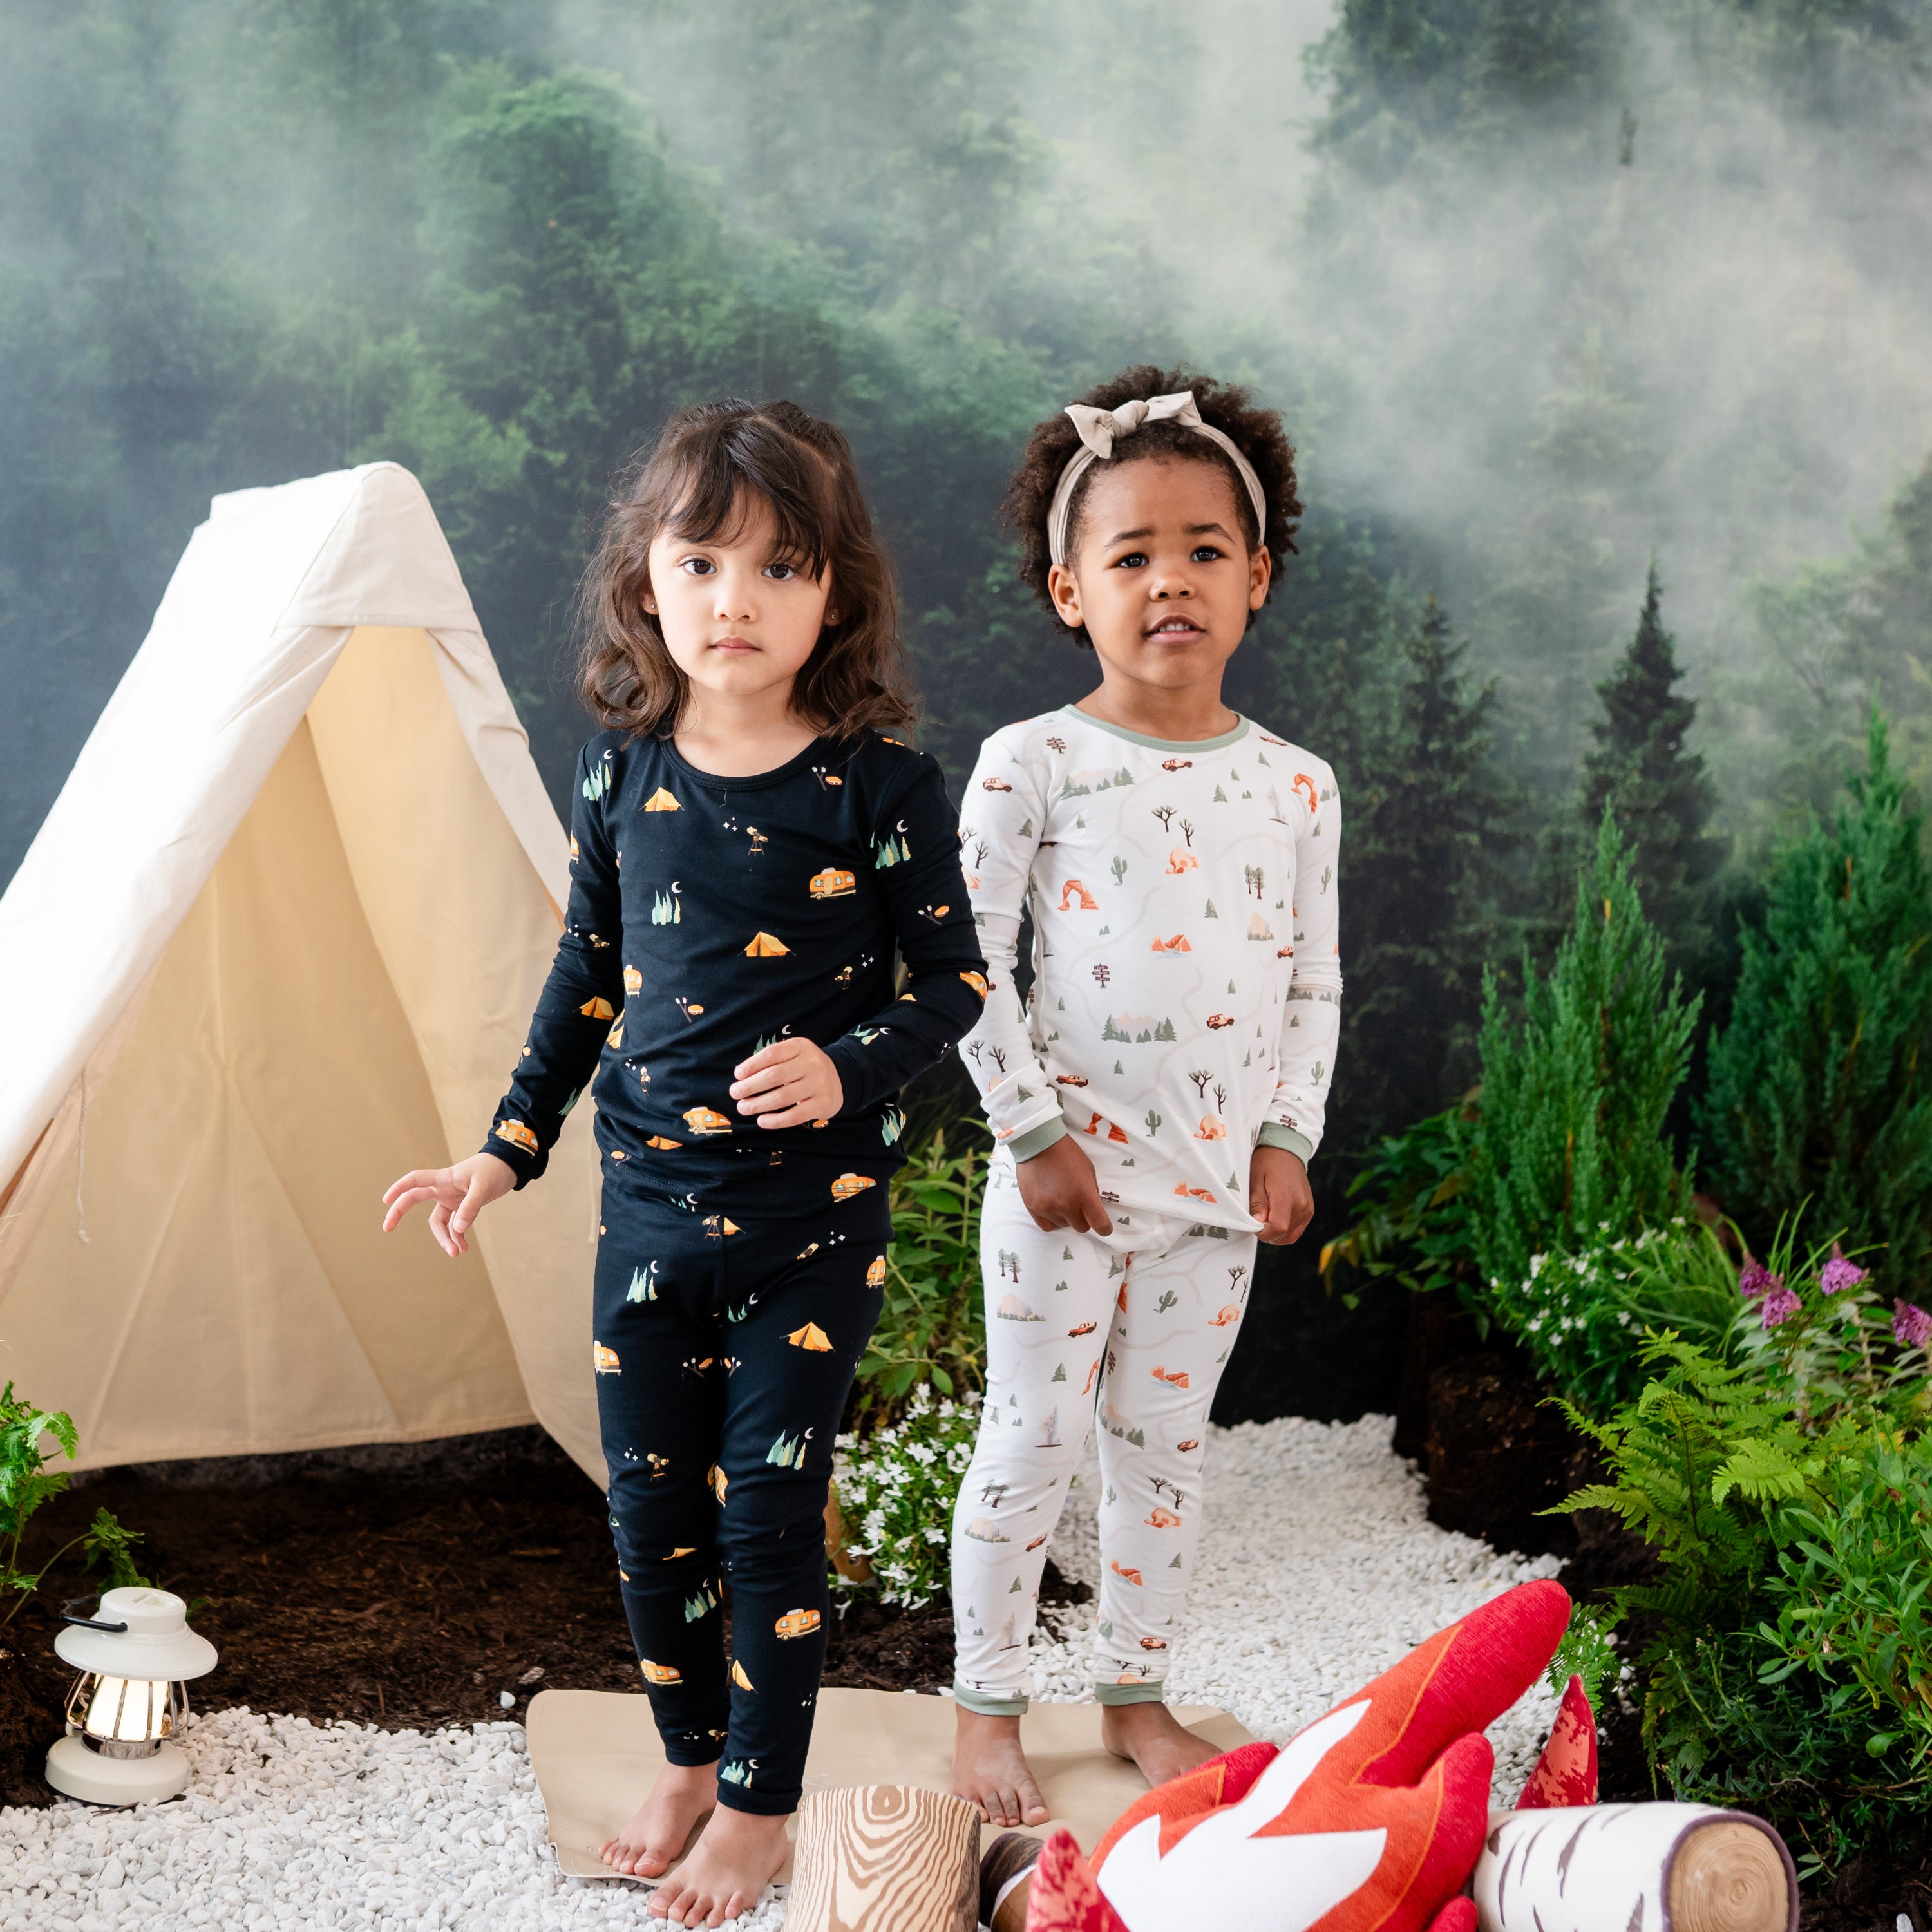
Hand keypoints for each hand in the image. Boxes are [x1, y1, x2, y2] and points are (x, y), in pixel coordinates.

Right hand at [382, 1153, 516, 1256]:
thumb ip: (470, 1208)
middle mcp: (444, 1188)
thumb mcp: (484, 1187)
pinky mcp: (462, 1206)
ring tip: (456, 1253)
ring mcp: (452, 1198)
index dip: (399, 1188)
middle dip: (400, 1213)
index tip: (385, 1200)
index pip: (415, 1180)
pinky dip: (457, 1237)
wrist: (510, 1167)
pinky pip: (453, 1225)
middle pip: (414, 1199)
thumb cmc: (495, 1170)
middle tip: (386, 1228)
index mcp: (445, 1178)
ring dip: (444, 1238)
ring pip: (438, 1221)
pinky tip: (463, 1248)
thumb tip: (458, 1230)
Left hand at [729, 1037, 843, 1129]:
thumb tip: (741, 1076)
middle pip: (775, 1076)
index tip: (737, 1075)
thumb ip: (771, 1061)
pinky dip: (776, 1120)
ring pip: (783, 1097)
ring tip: (743, 1108)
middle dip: (750, 1086)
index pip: (772, 1054)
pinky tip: (762, 1121)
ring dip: (758, 1104)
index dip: (752, 1065)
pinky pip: (795, 1115)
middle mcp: (812, 1063)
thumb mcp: (794, 1055)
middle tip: (735, 1093)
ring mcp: (819, 1084)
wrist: (841, 1079)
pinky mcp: (823, 1104)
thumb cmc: (806, 1068)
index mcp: (801, 1047)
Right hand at [1014, 1135, 1112, 1235]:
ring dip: (1066, 1217)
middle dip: (1084, 1218)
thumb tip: (1093, 1209)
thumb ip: (1092, 1192)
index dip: (1104, 1228)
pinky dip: (1052, 1220)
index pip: (1100, 1225)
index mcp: (1084, 1194)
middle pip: (1082, 1227)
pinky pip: (1047, 1226)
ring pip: (1064, 1226)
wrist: (1038, 1143)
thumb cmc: (1067, 1154)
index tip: (1103, 1226)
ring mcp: (1047, 1208)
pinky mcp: (1033, 1208)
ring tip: (1060, 1198)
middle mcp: (1066, 1205)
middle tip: (1078, 1205)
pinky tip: (1052, 1208)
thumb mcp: (1088, 1170)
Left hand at [1249, 1144, 1312, 1244]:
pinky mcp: (1309, 1210)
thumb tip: (1258, 1223)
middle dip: (1268, 1234)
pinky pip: (1297, 1230)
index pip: (1278, 1228)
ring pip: (1291, 1236)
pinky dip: (1285, 1230)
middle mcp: (1302, 1206)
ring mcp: (1308, 1209)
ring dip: (1277, 1234)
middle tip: (1258, 1220)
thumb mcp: (1256, 1179)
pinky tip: (1275, 1218)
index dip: (1263, 1233)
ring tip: (1266, 1219)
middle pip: (1285, 1235)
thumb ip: (1257, 1203)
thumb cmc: (1268, 1162)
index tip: (1254, 1225)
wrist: (1287, 1150)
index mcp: (1288, 1197)